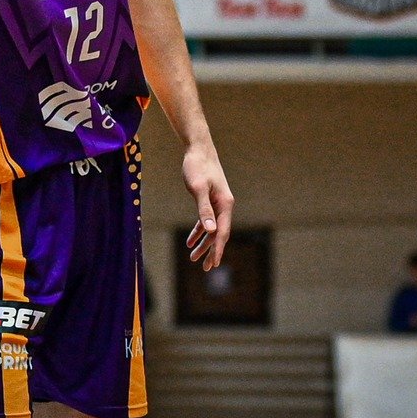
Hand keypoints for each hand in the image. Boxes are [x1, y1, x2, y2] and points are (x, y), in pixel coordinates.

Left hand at [182, 143, 233, 271]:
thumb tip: (210, 230)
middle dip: (212, 251)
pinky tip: (191, 241)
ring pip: (212, 229)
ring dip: (204, 244)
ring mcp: (217, 203)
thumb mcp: (198, 188)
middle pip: (219, 234)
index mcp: (225, 205)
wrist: (198, 149)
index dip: (217, 249)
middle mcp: (224, 206)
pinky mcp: (209, 200)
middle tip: (206, 268)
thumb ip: (204, 209)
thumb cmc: (198, 166)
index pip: (222, 232)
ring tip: (194, 258)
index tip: (213, 264)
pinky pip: (205, 221)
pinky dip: (199, 232)